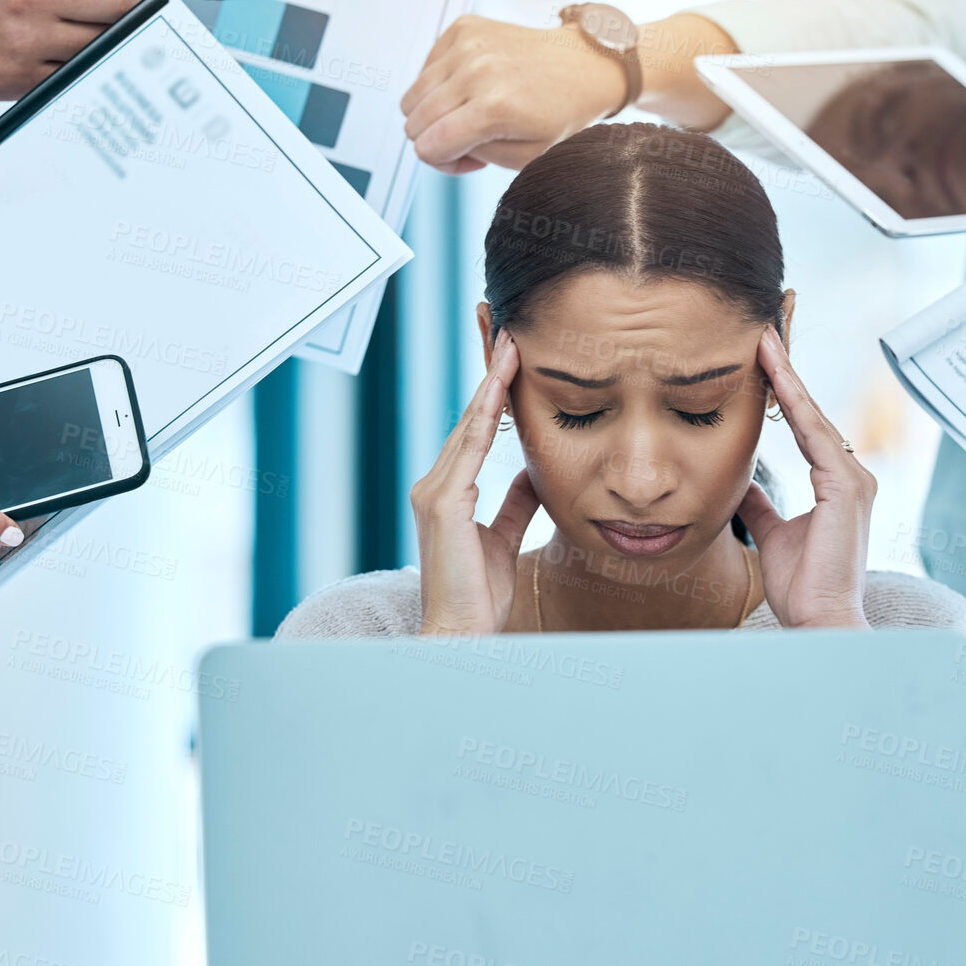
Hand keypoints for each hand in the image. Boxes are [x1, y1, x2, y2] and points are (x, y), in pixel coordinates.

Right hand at [400, 14, 628, 173]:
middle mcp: (476, 71)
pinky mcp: (463, 27)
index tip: (471, 158)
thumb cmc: (561, 113)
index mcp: (494, 108)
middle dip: (435, 139)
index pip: (428, 147)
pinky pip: (425, 68)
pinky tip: (471, 86)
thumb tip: (436, 140)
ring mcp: (467, 44)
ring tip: (469, 113)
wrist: (585, 64)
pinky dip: (440, 83)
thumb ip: (474, 155)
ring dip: (435, 112)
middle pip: (414, 122)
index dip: (443, 162)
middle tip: (471, 138)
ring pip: (413, 96)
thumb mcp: (526, 157)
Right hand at [410, 330, 540, 632]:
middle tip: (508, 330)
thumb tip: (532, 473)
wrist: (459, 635)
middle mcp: (435, 485)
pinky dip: (484, 414)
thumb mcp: (503, 539)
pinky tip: (501, 385)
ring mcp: (434, 492)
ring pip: (468, 425)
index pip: (474, 431)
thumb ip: (514, 505)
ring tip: (511, 343)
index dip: (493, 394)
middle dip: (490, 374)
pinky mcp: (441, 504)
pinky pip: (468, 449)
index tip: (512, 357)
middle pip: (468, 418)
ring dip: (491, 382)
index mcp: (449, 493)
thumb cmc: (478, 597)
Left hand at [736, 327, 875, 628]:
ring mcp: (852, 479)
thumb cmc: (803, 587)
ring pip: (811, 414)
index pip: (804, 425)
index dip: (781, 391)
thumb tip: (744, 484)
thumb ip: (763, 506)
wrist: (821, 621)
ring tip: (762, 338)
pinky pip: (814, 433)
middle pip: (810, 411)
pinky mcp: (846, 487)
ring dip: (785, 375)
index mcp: (836, 485)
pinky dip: (793, 401)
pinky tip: (774, 374)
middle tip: (761, 331)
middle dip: (784, 371)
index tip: (759, 358)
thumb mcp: (773, 535)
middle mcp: (850, 475)